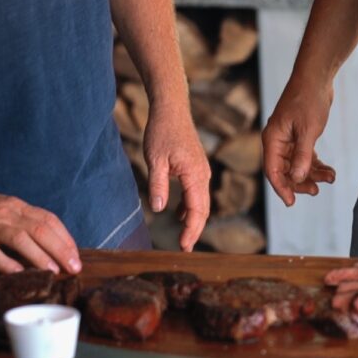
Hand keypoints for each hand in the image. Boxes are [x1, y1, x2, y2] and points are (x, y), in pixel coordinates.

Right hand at [0, 180, 80, 273]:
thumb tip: (44, 245)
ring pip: (21, 238)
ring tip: (53, 271)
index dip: (65, 239)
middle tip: (74, 268)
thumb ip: (20, 223)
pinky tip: (18, 273)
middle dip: (61, 249)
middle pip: (41, 229)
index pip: (49, 220)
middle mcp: (7, 213)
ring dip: (40, 256)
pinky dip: (6, 262)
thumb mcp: (0, 209)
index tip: (76, 256)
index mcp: (16, 206)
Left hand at [144, 103, 211, 251]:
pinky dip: (190, 206)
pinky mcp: (197, 168)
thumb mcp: (154, 160)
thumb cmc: (162, 131)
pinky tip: (177, 214)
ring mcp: (202, 171)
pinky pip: (196, 192)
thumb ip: (158, 185)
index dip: (191, 230)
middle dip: (195, 230)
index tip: (183, 246)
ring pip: (201, 201)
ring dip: (193, 220)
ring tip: (183, 237)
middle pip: (203, 209)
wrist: (171, 109)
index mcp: (195, 174)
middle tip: (185, 249)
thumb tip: (160, 210)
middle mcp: (203, 174)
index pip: (197, 210)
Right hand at [263, 76, 336, 205]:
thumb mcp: (308, 130)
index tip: (291, 202)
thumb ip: (302, 156)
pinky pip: (305, 157)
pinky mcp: (299, 136)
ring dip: (312, 174)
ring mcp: (288, 139)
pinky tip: (329, 170)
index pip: (272, 170)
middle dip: (300, 182)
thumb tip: (296, 178)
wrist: (316, 78)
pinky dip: (316, 164)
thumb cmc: (308, 100)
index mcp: (272, 139)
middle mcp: (277, 141)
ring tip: (330, 178)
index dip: (282, 188)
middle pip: (284, 170)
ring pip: (296, 165)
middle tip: (316, 191)